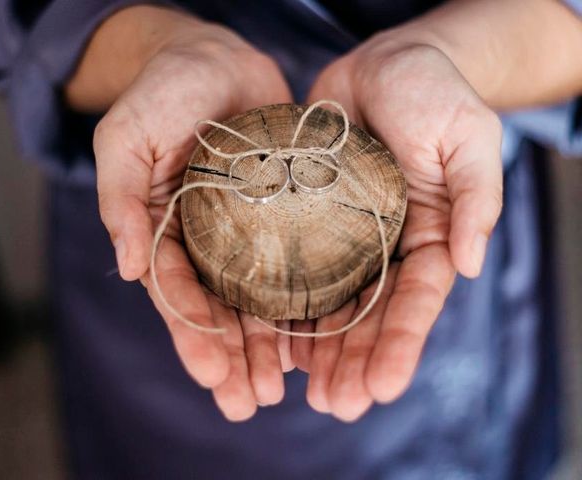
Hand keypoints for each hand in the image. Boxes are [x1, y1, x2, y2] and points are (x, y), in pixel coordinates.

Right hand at [91, 7, 293, 420]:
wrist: (216, 59)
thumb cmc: (163, 92)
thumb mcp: (126, 138)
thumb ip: (121, 199)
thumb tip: (128, 267)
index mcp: (162, 229)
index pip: (175, 293)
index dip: (191, 334)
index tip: (211, 373)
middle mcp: (204, 240)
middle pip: (216, 309)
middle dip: (230, 357)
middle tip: (247, 403)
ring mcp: (245, 231)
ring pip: (254, 298)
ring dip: (264, 345)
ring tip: (278, 390)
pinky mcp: (282, 216)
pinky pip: (293, 264)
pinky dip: (299, 302)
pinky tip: (312, 339)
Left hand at [294, 36, 502, 420]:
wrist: (381, 64)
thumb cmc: (432, 93)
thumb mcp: (466, 138)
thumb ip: (474, 201)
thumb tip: (470, 267)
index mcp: (430, 234)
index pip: (418, 301)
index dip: (401, 345)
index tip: (382, 387)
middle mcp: (387, 245)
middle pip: (372, 314)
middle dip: (356, 361)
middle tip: (336, 407)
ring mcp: (347, 236)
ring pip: (335, 302)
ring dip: (323, 348)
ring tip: (306, 391)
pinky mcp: (310, 219)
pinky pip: (298, 267)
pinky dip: (290, 304)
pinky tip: (279, 340)